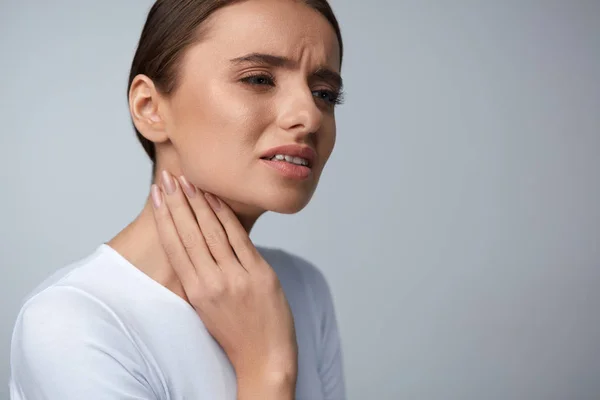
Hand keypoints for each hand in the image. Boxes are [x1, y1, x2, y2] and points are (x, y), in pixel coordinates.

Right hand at [150, 171, 297, 389]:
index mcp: (196, 292)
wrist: (264, 358)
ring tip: (187, 181)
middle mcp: (212, 283)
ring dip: (199, 203)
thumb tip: (194, 248)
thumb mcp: (208, 308)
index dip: (165, 218)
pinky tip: (216, 199)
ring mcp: (237, 277)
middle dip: (177, 202)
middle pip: (190, 234)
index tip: (156, 195)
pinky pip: (239, 238)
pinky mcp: (259, 274)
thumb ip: (200, 278)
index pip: (175, 246)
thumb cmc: (235, 333)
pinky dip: (227, 216)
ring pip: (212, 232)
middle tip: (167, 177)